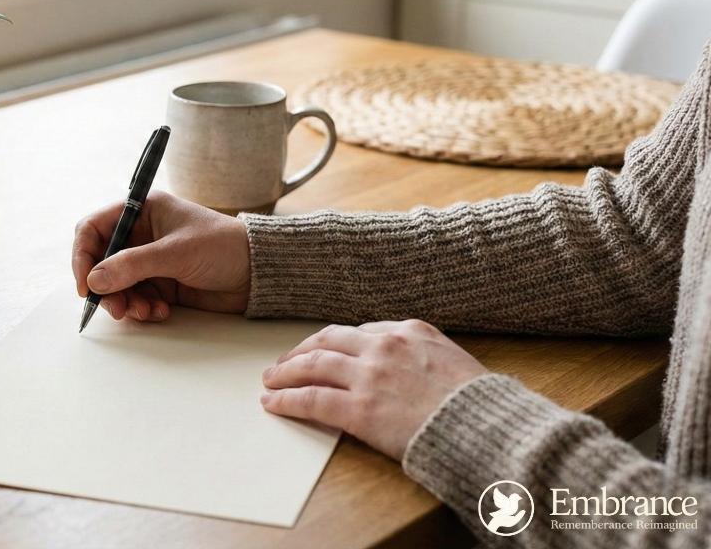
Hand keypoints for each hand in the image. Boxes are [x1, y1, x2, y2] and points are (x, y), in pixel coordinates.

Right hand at [71, 191, 250, 321]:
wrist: (259, 272)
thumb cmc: (222, 247)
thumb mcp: (175, 253)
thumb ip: (132, 266)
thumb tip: (93, 280)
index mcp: (142, 210)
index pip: (94, 228)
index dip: (83, 255)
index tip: (85, 284)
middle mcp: (142, 234)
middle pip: (102, 261)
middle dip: (106, 287)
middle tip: (117, 309)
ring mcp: (151, 260)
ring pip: (118, 285)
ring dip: (126, 302)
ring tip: (146, 313)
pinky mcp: (162, 283)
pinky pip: (137, 298)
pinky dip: (143, 308)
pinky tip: (162, 312)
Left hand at [261, 320, 487, 459]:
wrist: (486, 427)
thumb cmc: (479, 404)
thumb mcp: (453, 362)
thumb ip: (423, 357)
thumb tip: (408, 369)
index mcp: (410, 330)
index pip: (359, 332)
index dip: (335, 343)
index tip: (322, 350)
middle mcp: (384, 346)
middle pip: (328, 341)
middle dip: (301, 351)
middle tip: (284, 362)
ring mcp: (369, 375)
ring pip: (312, 365)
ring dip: (285, 372)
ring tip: (270, 380)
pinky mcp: (359, 409)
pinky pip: (311, 400)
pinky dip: (287, 400)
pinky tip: (273, 404)